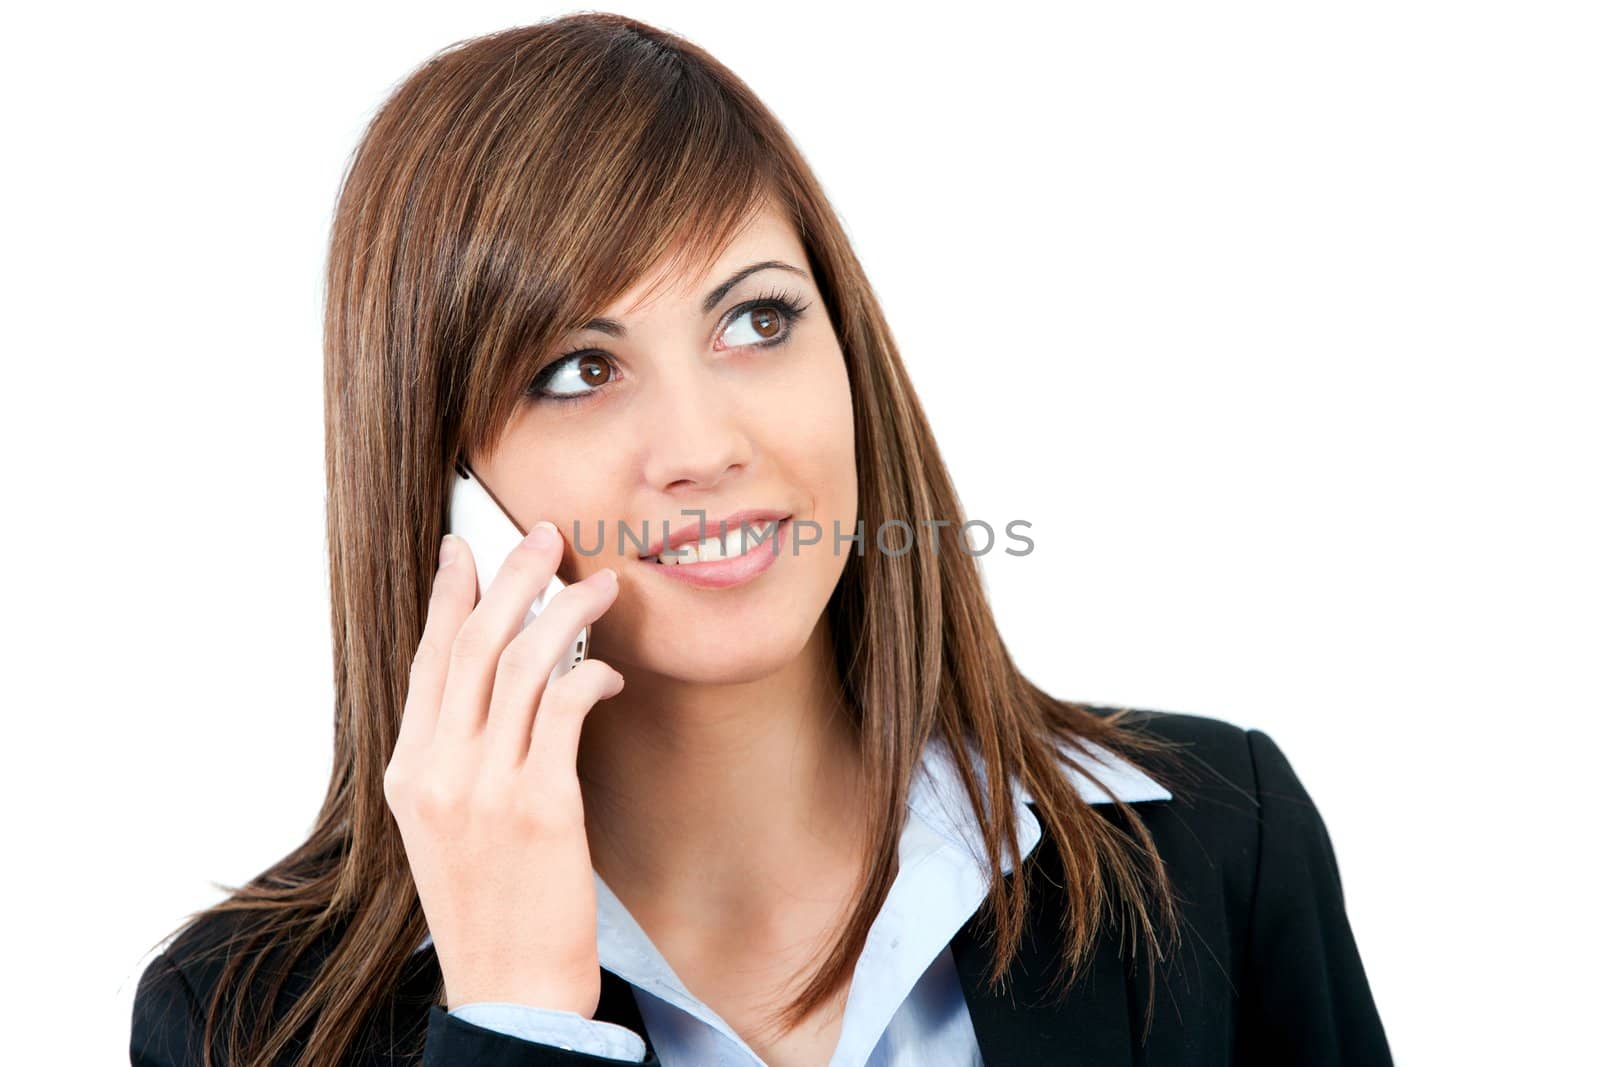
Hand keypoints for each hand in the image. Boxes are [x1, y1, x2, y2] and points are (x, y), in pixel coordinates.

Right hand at [385, 522, 623, 1015]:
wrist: (508, 988)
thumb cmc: (489, 907)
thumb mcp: (445, 828)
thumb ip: (456, 758)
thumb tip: (488, 692)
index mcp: (409, 772)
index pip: (427, 661)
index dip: (449, 596)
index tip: (466, 548)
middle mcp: (439, 771)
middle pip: (473, 646)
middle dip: (512, 578)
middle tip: (546, 536)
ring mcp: (486, 787)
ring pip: (522, 665)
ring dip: (565, 611)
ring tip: (601, 584)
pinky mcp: (541, 805)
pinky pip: (565, 709)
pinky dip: (590, 674)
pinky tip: (611, 670)